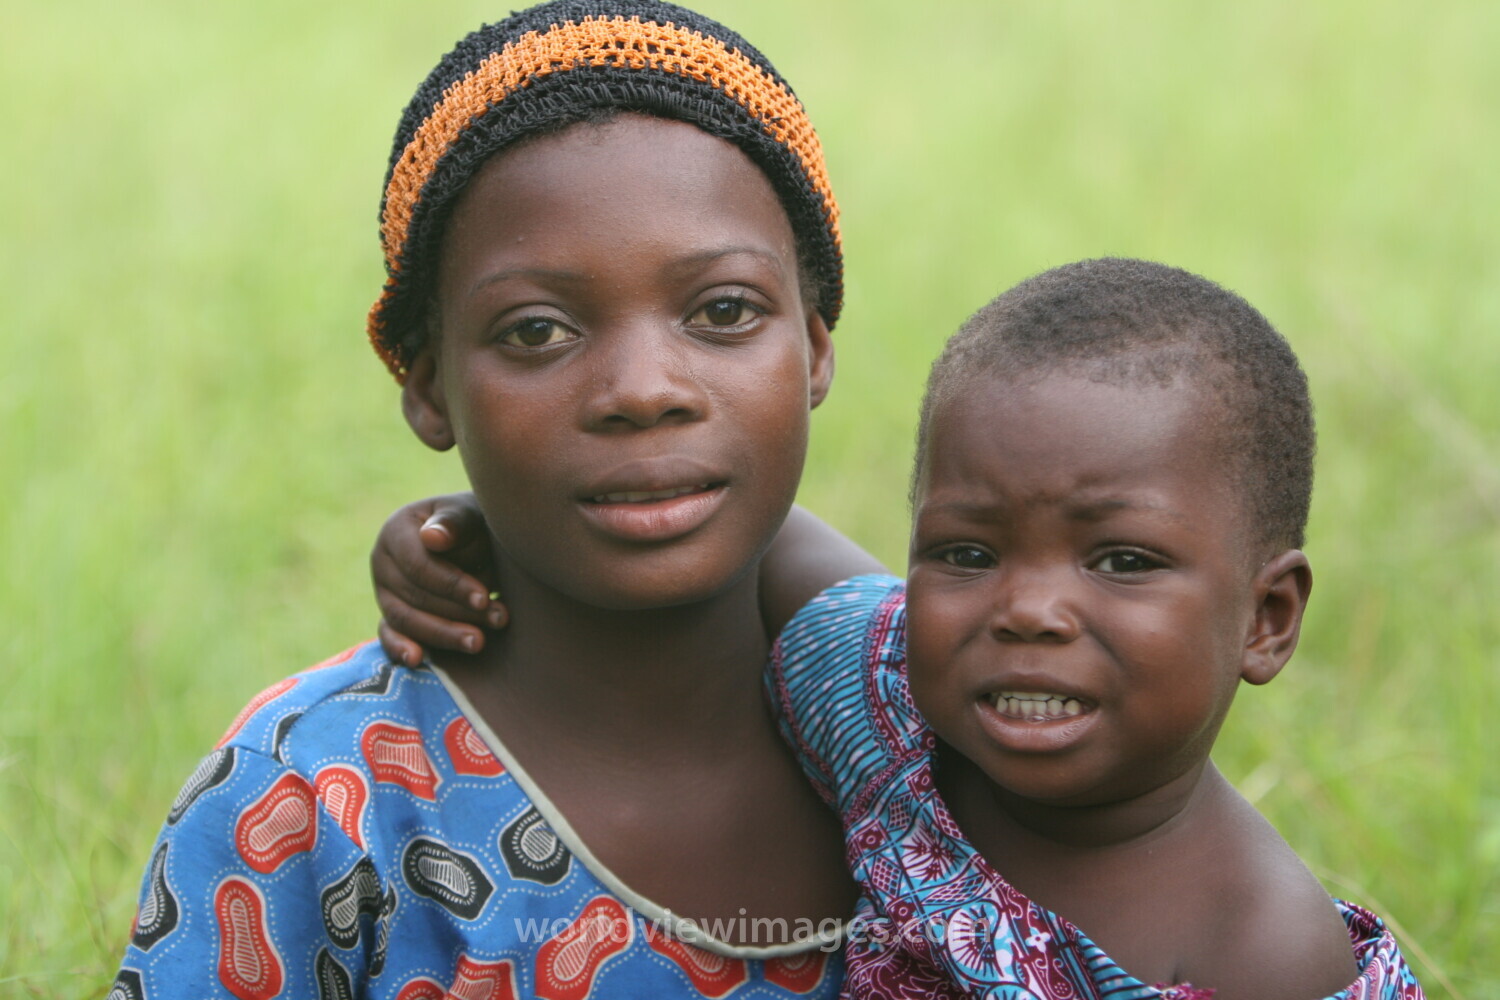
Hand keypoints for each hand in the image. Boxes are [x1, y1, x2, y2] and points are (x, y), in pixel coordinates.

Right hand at [370, 493, 504, 664]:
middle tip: (498, 619)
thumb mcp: (469, 514)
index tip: (483, 597)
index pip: (419, 564)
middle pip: (415, 595)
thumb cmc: (473, 524)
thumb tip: (432, 538)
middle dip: (458, 611)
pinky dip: (399, 648)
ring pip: (406, 619)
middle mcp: (383, 562)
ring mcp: (384, 591)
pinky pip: (389, 634)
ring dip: (443, 634)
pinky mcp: (391, 615)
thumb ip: (453, 522)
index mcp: (397, 531)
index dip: (451, 584)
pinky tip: (417, 660)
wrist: (475, 539)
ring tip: (479, 642)